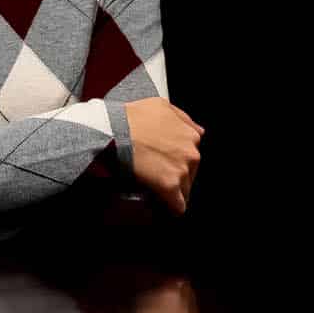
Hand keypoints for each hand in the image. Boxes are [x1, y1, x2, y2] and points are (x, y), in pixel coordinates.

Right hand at [121, 97, 203, 214]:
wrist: (115, 131)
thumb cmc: (132, 117)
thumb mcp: (161, 105)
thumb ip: (183, 118)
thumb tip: (197, 130)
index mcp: (191, 135)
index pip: (192, 155)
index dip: (177, 160)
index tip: (166, 164)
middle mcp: (191, 153)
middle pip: (190, 173)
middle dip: (176, 175)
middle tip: (157, 175)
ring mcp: (182, 170)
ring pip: (185, 189)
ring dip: (174, 191)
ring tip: (158, 190)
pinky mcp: (170, 186)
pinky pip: (178, 205)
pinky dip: (173, 207)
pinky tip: (165, 207)